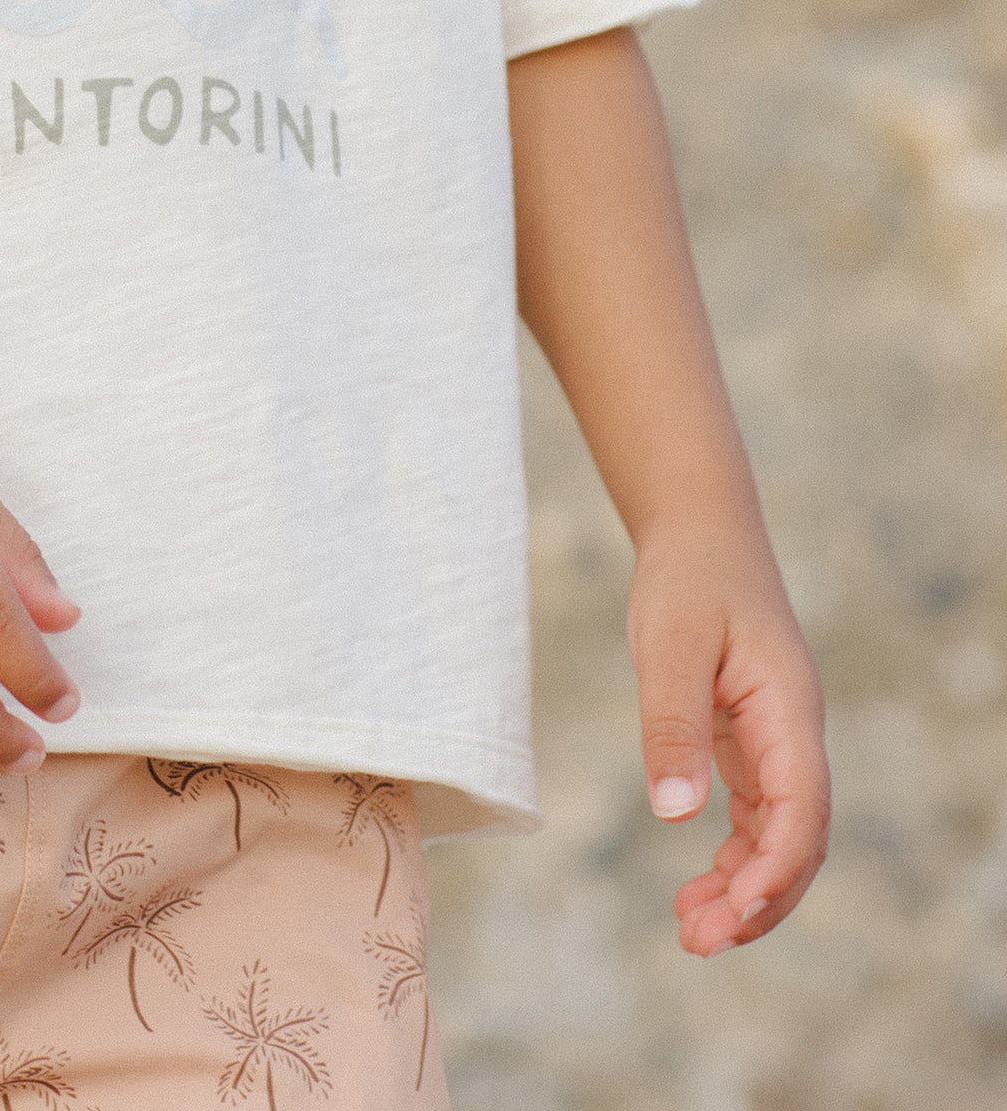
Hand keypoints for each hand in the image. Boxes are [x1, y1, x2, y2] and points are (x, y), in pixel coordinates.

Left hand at [627, 522, 829, 955]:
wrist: (699, 532)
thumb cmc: (688, 578)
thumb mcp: (670, 644)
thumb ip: (672, 725)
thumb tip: (676, 814)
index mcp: (790, 710)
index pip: (803, 809)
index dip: (777, 868)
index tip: (736, 908)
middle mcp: (793, 734)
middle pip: (797, 840)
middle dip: (759, 900)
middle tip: (699, 943)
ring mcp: (775, 742)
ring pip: (777, 837)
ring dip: (743, 889)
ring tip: (691, 932)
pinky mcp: (748, 742)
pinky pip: (754, 817)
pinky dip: (731, 857)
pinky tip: (695, 888)